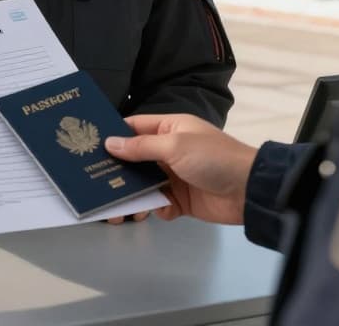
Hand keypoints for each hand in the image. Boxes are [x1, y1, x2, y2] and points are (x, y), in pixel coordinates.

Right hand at [104, 114, 257, 224]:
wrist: (248, 191)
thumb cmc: (214, 158)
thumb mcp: (175, 146)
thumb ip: (140, 147)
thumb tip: (110, 143)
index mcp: (170, 129)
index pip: (135, 128)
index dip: (114, 135)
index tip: (90, 145)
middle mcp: (169, 151)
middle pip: (135, 160)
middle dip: (117, 172)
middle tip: (94, 182)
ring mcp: (175, 176)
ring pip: (143, 185)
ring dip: (132, 195)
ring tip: (118, 209)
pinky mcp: (181, 200)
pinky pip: (159, 204)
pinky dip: (155, 208)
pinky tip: (157, 210)